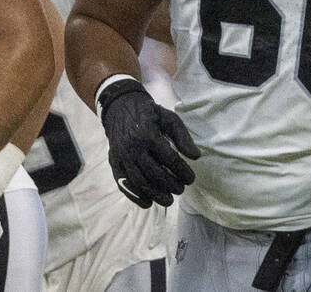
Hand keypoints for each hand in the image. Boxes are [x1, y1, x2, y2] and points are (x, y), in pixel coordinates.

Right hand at [99, 79, 199, 207]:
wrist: (120, 107)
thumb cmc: (149, 114)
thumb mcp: (169, 118)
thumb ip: (183, 137)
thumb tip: (196, 157)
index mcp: (148, 135)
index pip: (169, 159)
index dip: (182, 171)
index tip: (191, 179)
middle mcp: (132, 147)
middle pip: (153, 173)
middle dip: (170, 185)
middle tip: (181, 190)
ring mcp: (121, 156)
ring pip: (138, 181)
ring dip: (154, 194)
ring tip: (168, 201)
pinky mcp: (113, 162)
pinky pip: (123, 183)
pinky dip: (135, 196)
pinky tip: (148, 203)